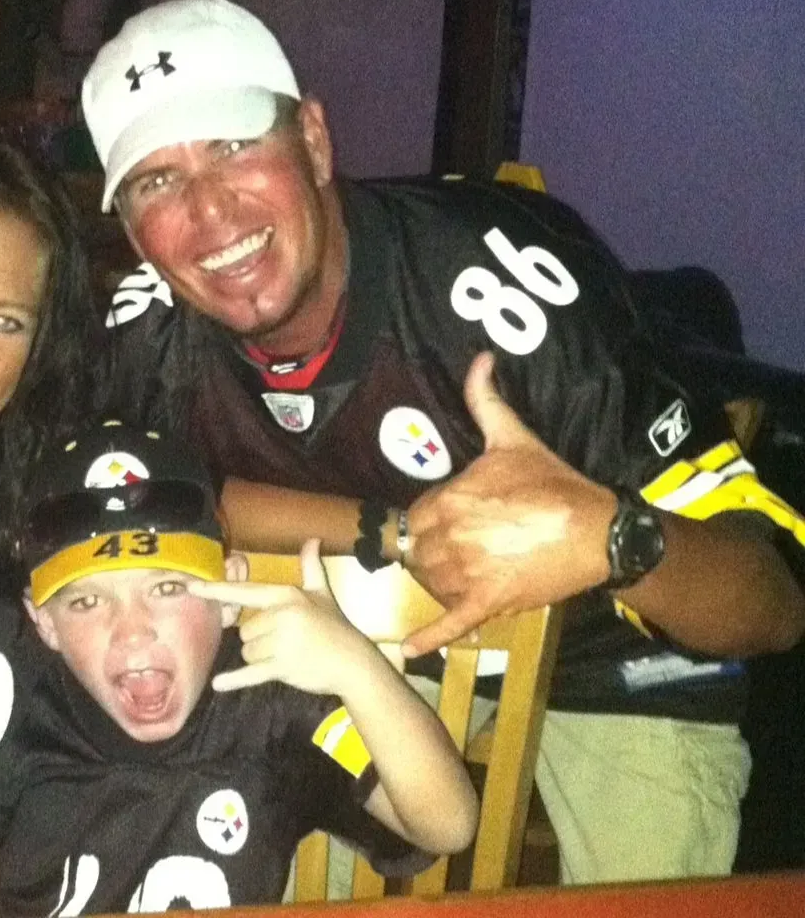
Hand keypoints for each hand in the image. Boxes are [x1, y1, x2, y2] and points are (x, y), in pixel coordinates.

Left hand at [191, 539, 375, 694]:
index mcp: (285, 596)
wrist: (353, 662)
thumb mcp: (321, 593)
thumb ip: (310, 567)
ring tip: (287, 656)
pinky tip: (219, 684)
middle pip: (244, 630)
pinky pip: (251, 673)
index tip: (192, 589)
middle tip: (285, 643)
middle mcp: (280, 616)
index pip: (244, 592)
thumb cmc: (334, 626)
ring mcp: (281, 642)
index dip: (217, 590)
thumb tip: (312, 539)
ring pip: (247, 652)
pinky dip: (235, 680)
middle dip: (258, 639)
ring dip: (260, 657)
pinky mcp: (282, 667)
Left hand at [397, 352, 614, 656]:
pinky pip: (450, 624)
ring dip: (440, 580)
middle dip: (434, 549)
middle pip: (419, 551)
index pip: (419, 514)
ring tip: (466, 571)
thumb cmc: (554, 485)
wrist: (598, 532)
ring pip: (431, 583)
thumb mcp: (513, 437)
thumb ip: (485, 400)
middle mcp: (449, 539)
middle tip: (462, 546)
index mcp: (449, 500)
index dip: (436, 516)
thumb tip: (479, 359)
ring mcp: (466, 575)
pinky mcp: (487, 603)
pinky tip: (410, 649)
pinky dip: (428, 637)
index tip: (456, 517)